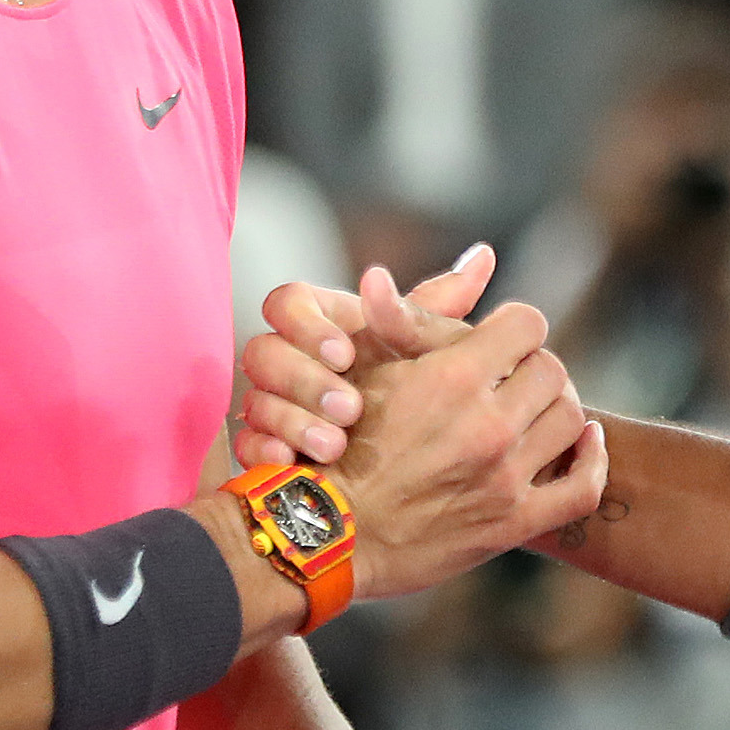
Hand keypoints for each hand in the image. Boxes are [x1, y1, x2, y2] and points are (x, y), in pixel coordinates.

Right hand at [236, 253, 488, 470]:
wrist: (384, 472)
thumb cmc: (406, 395)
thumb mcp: (421, 351)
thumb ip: (438, 309)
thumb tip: (485, 257)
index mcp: (315, 324)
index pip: (285, 302)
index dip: (308, 326)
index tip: (346, 352)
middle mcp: (283, 360)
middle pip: (262, 352)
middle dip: (305, 380)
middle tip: (350, 407)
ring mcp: (265, 404)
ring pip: (253, 401)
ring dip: (293, 420)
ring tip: (335, 444)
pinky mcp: (258, 447)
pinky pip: (244, 446)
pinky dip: (269, 454)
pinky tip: (296, 465)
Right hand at [318, 276, 605, 601]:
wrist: (325, 537)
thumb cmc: (336, 447)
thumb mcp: (366, 374)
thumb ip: (398, 322)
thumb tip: (378, 274)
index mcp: (453, 378)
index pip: (527, 324)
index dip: (514, 325)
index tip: (501, 337)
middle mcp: (487, 426)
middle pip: (553, 370)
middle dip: (534, 367)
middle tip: (513, 377)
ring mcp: (505, 478)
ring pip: (572, 420)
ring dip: (557, 407)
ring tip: (534, 409)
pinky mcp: (512, 523)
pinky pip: (583, 488)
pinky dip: (592, 460)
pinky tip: (585, 443)